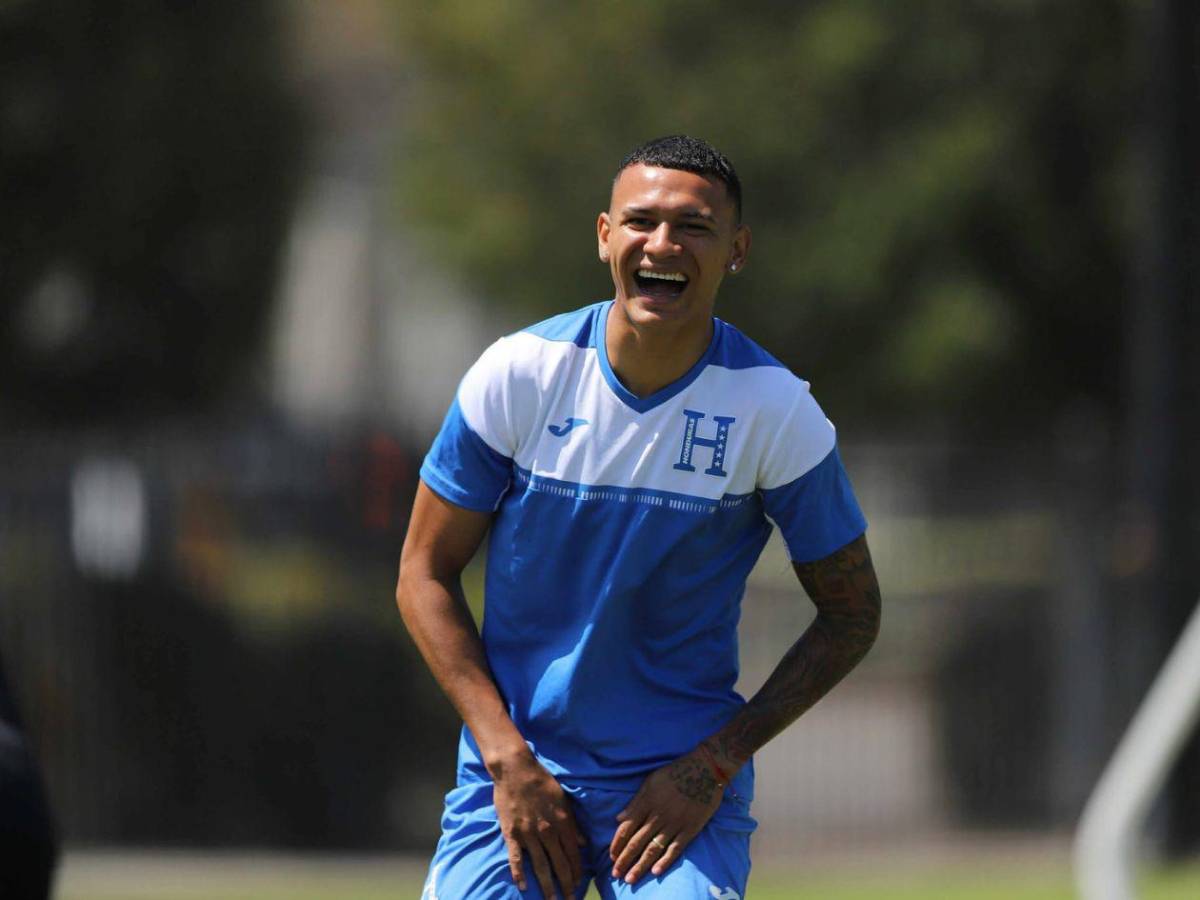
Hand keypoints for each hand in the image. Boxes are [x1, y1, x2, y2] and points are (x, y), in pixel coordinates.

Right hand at [491, 749, 584, 898]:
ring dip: (547, 885)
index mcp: (563, 822)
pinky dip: (519, 873)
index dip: (577, 871)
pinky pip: (516, 858)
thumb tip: (582, 844)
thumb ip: (572, 824)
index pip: (573, 853)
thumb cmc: (541, 781)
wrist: (515, 769)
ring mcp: (529, 833)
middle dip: (566, 884)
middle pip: (559, 863)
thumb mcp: (563, 799)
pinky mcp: (511, 832)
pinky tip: (523, 887)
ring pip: (541, 865)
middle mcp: (548, 831)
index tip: (580, 884)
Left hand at [608, 746, 726, 884]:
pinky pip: (675, 848)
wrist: (705, 770)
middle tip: (616, 874)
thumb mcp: (651, 781)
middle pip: (637, 842)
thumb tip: (618, 819)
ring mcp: (674, 824)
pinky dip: (665, 861)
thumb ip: (635, 802)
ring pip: (653, 849)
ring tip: (630, 879)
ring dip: (640, 865)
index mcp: (647, 802)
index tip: (611, 856)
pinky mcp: (690, 829)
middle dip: (624, 860)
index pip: (627, 828)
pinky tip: (655, 872)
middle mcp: (658, 816)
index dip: (617, 844)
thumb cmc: (675, 773)